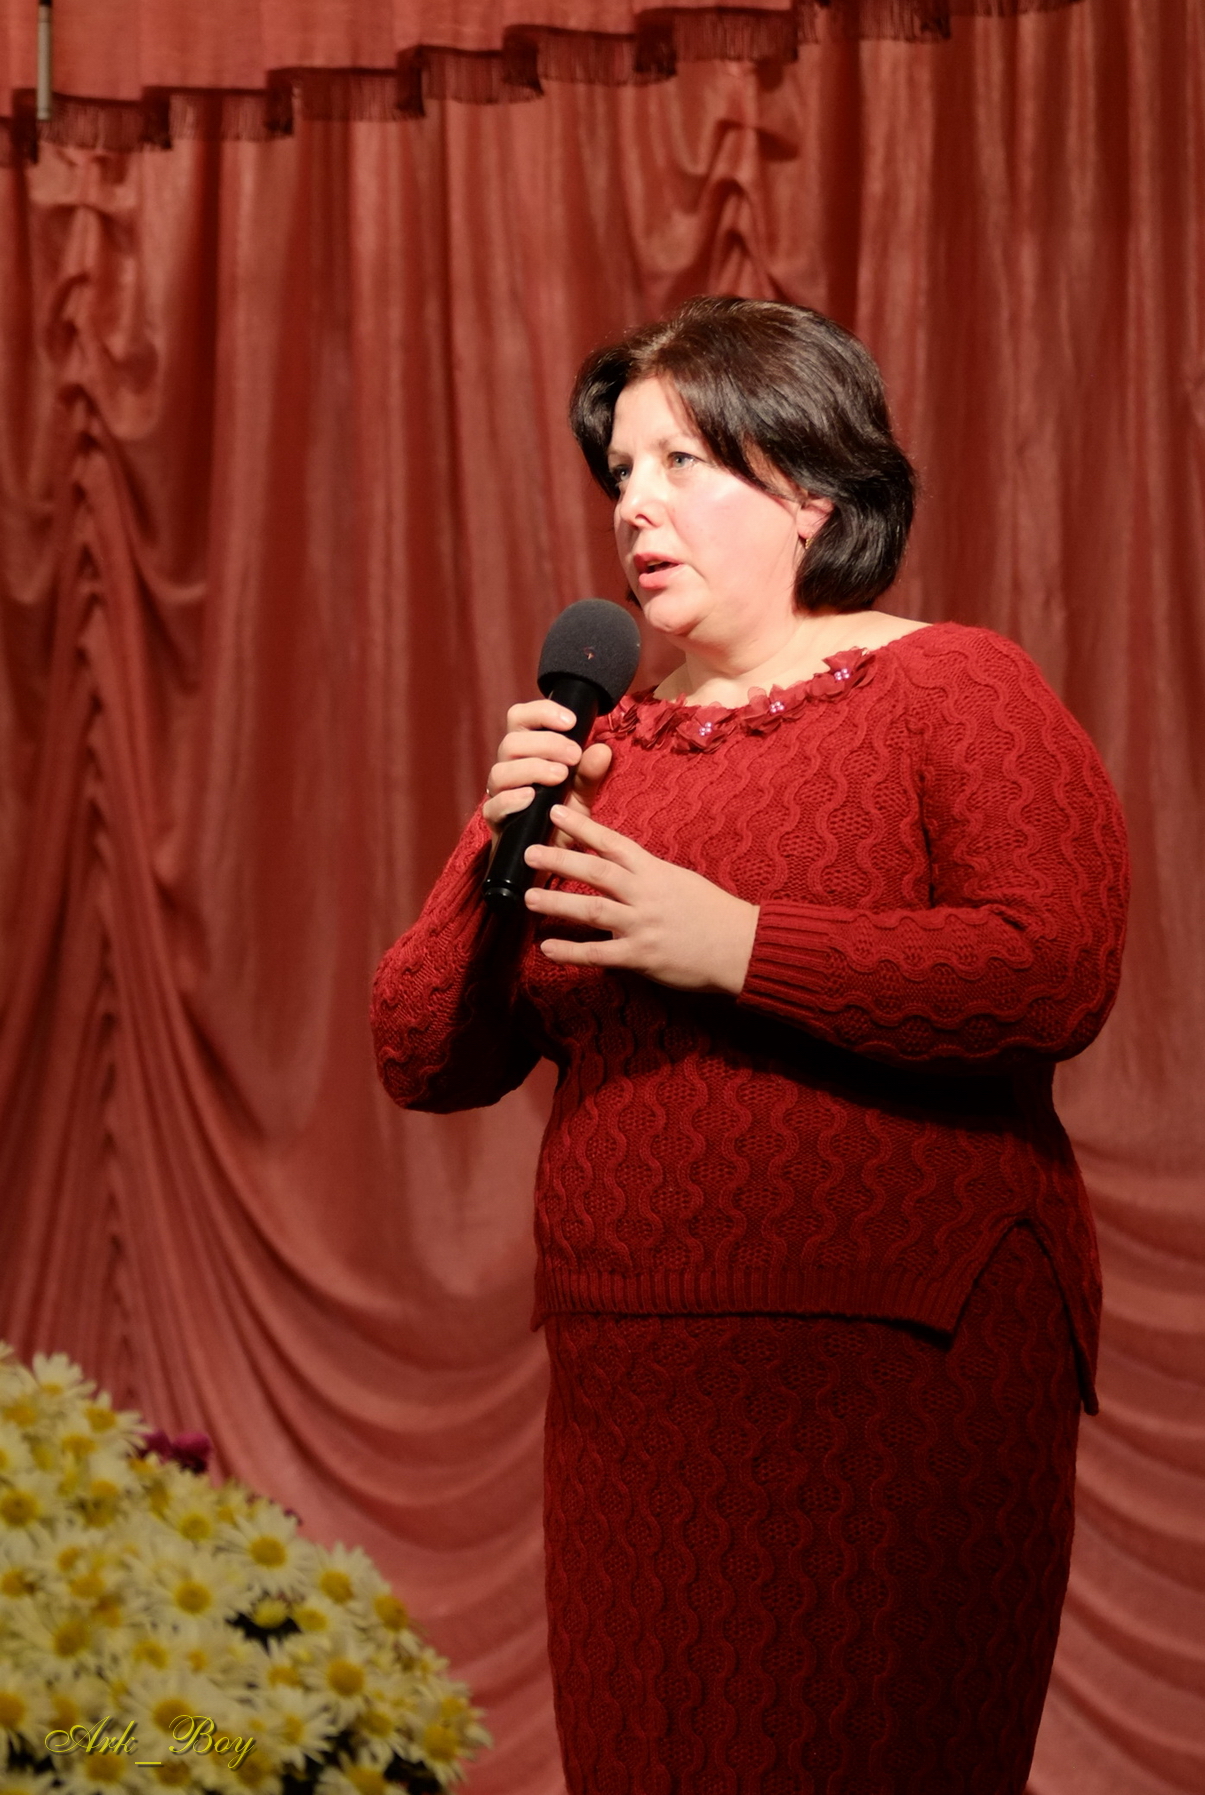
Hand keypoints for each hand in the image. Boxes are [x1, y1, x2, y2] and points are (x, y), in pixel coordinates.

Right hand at [483, 699, 613, 847]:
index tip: (571, 721)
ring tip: (560, 777)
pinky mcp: (495, 820)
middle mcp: (509, 768)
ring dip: (532, 769)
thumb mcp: (581, 794)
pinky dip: (512, 799)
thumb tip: (602, 749)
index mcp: (526, 752)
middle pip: (512, 742)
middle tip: (574, 756)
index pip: (521, 718)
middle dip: (546, 744)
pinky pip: (494, 805)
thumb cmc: (561, 819)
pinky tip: (532, 798)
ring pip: (501, 770)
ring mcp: (500, 794)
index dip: (542, 712)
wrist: (549, 858)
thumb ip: (589, 773)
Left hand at [524, 804, 758, 995]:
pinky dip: (571, 952)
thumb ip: (646, 875)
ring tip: (527, 898)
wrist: (742, 946)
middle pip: (596, 873)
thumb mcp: (679, 880)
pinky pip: (600, 954)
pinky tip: (547, 948)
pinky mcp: (642, 957)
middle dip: (559, 860)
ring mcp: (643, 926)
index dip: (582, 827)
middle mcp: (646, 894)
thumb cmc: (712, 912)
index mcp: (655, 871)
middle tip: (528, 852)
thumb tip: (615, 866)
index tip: (555, 812)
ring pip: (592, 911)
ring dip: (556, 904)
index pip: (613, 843)